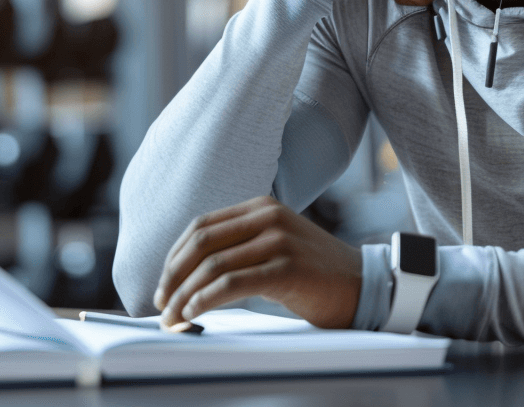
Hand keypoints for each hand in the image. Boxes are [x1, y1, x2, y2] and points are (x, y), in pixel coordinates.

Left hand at [153, 196, 362, 328]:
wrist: (363, 286)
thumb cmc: (314, 274)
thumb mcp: (274, 246)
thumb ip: (239, 248)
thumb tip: (187, 276)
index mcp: (260, 207)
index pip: (200, 226)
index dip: (173, 257)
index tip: (163, 284)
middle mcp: (267, 216)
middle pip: (201, 242)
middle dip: (172, 276)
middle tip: (161, 304)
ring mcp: (279, 240)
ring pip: (213, 264)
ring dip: (184, 294)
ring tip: (173, 317)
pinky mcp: (287, 268)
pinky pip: (233, 282)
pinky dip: (205, 299)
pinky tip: (194, 313)